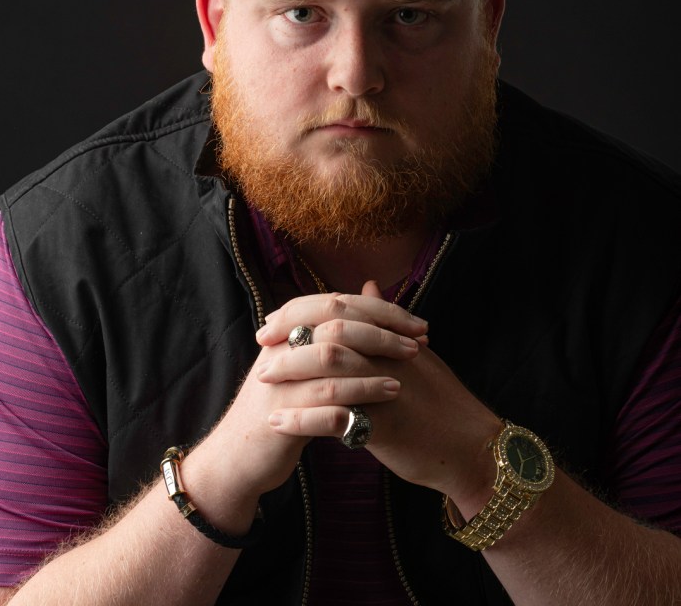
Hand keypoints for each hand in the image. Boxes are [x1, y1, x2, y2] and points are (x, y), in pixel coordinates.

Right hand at [195, 287, 421, 513]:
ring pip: (332, 361)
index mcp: (287, 329)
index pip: (337, 303)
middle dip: (382, 331)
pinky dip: (359, 398)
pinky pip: (325, 403)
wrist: (237, 455)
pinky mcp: (282, 416)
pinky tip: (386, 401)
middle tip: (418, 341)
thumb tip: (370, 291)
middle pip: (336, 325)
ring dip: (374, 365)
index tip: (415, 321)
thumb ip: (331, 329)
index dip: (379, 308)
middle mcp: (281, 347)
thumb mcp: (302, 360)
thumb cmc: (281, 403)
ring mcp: (280, 381)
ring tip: (407, 372)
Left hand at [258, 282, 498, 509]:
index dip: (303, 311)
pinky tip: (278, 423)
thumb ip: (386, 321)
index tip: (274, 321)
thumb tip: (367, 285)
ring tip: (262, 379)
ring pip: (330, 369)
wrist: (471, 448)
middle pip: (331, 331)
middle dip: (290, 335)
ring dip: (290, 371)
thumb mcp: (416, 353)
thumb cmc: (442, 402)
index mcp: (392, 337)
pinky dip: (302, 419)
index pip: (341, 310)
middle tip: (261, 343)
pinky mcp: (384, 426)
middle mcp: (388, 356)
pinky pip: (335, 418)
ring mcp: (386, 389)